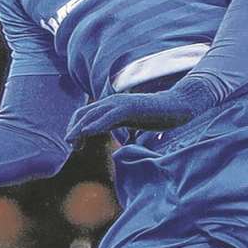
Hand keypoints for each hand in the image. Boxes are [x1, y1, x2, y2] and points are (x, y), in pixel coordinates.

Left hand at [63, 75, 220, 142]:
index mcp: (112, 105)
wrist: (176, 106)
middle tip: (70, 146)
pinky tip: (86, 133)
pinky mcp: (128, 108)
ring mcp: (120, 103)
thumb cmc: (157, 115)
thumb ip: (122, 126)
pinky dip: (94, 124)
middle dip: (73, 129)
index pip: (86, 113)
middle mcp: (112, 102)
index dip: (76, 128)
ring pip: (92, 115)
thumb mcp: (134, 122)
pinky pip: (107, 117)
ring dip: (79, 129)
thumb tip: (118, 138)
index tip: (76, 145)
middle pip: (84, 113)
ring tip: (71, 142)